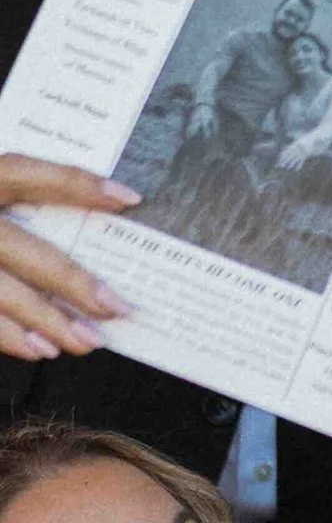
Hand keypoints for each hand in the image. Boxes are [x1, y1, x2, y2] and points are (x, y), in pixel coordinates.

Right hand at [0, 156, 137, 359]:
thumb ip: (10, 192)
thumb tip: (82, 214)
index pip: (28, 172)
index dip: (76, 184)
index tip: (128, 197)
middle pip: (21, 248)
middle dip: (73, 282)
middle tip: (118, 306)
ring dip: (45, 321)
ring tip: (86, 342)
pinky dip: (7, 335)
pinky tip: (37, 349)